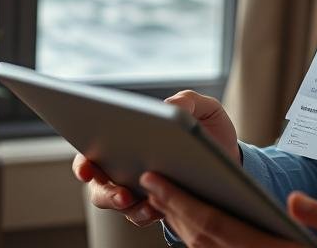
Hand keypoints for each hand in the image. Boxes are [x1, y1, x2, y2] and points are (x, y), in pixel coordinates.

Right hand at [72, 90, 239, 225]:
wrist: (232, 156)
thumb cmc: (208, 128)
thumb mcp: (203, 109)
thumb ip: (187, 101)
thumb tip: (168, 107)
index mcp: (127, 139)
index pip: (94, 152)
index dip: (84, 163)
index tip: (86, 170)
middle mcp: (126, 167)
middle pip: (100, 185)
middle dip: (107, 192)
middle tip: (123, 194)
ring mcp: (139, 189)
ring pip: (120, 205)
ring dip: (129, 208)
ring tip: (147, 206)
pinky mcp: (157, 206)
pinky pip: (144, 216)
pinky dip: (150, 214)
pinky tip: (162, 210)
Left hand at [140, 172, 316, 247]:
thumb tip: (295, 200)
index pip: (212, 224)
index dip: (180, 201)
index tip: (156, 179)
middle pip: (197, 236)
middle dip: (170, 205)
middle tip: (148, 178)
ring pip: (199, 247)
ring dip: (176, 220)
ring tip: (160, 191)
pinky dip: (192, 233)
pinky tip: (185, 214)